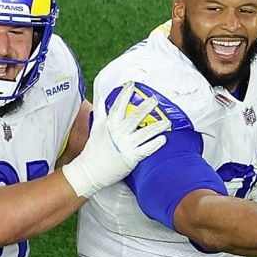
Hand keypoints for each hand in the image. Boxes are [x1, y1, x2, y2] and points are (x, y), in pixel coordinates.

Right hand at [61, 83, 171, 198]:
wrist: (89, 172)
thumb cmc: (93, 150)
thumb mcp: (95, 128)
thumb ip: (100, 112)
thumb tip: (100, 97)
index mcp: (109, 125)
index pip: (118, 107)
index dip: (124, 95)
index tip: (131, 84)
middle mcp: (118, 134)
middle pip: (134, 117)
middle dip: (145, 107)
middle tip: (155, 100)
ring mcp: (124, 146)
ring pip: (144, 133)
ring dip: (157, 126)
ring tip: (167, 121)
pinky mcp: (130, 158)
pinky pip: (145, 150)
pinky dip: (155, 144)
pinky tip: (163, 139)